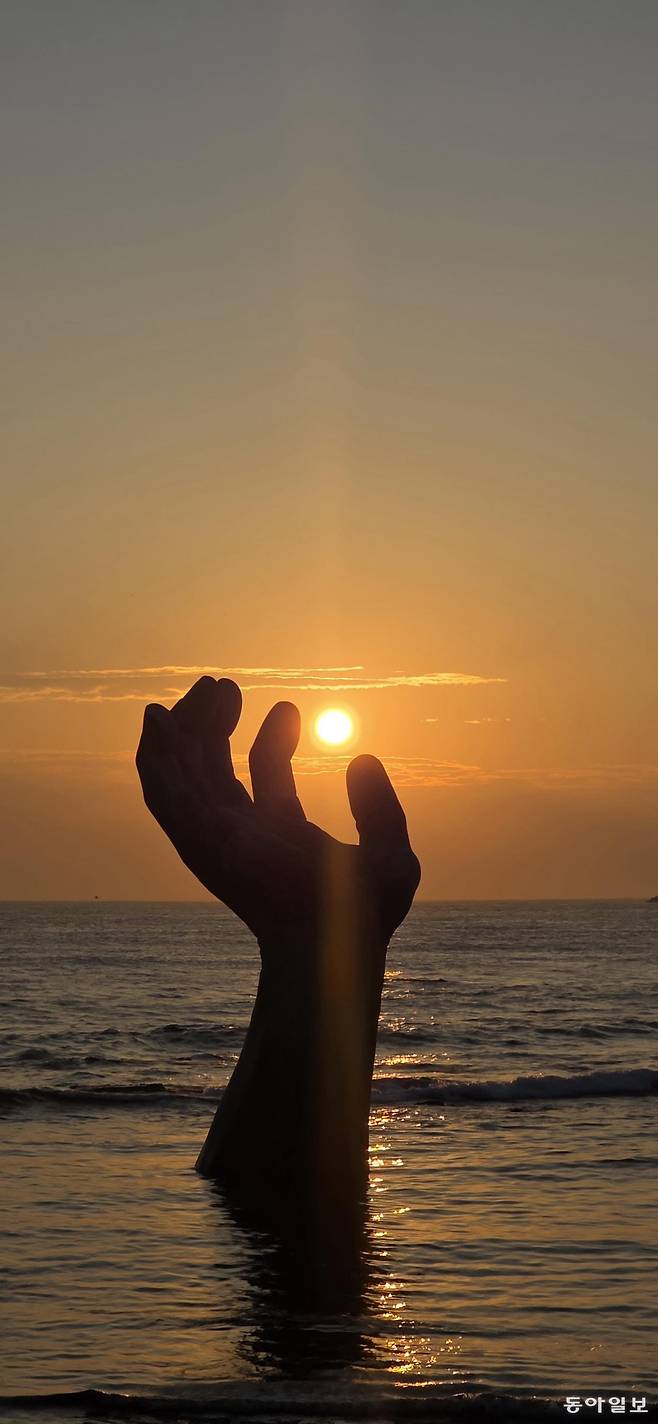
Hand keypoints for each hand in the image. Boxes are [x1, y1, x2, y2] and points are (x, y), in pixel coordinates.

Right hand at [136, 676, 419, 949]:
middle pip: (213, 770)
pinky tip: (157, 720)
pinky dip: (154, 757)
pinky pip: (163, 793)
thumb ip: (379, 806)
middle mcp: (242, 836)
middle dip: (214, 726)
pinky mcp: (199, 838)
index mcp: (279, 836)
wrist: (331, 944)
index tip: (289, 707)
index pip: (265, 776)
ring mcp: (216, 839)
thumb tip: (362, 757)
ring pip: (184, 775)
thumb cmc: (363, 918)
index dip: (273, 739)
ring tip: (205, 687)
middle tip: (224, 685)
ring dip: (184, 731)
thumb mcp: (390, 852)